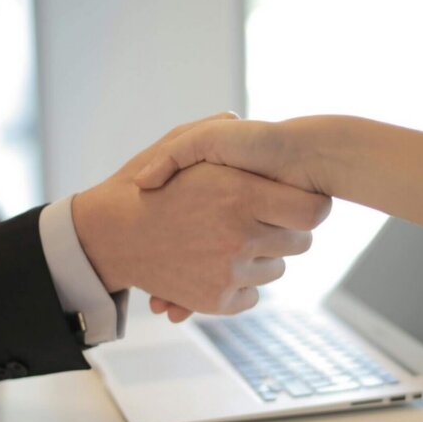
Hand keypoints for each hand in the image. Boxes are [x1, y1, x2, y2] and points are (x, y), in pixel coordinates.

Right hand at [73, 114, 331, 318]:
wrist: (108, 234)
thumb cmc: (144, 184)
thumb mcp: (177, 143)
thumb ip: (215, 130)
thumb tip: (239, 120)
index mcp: (241, 194)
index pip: (314, 211)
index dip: (311, 205)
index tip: (297, 202)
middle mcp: (240, 235)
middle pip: (300, 243)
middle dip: (284, 231)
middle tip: (261, 220)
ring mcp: (228, 272)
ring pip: (276, 269)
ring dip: (261, 258)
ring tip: (229, 240)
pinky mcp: (216, 301)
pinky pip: (252, 295)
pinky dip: (240, 284)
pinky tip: (218, 266)